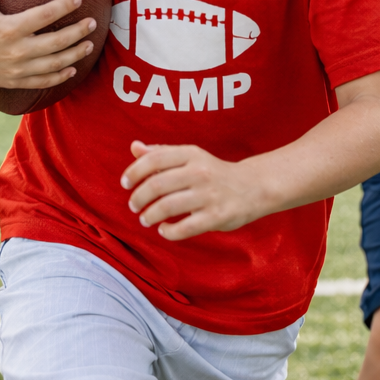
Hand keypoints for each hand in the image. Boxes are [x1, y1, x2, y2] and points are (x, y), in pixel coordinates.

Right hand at [0, 0, 96, 88]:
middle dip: (77, 32)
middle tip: (92, 22)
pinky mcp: (13, 81)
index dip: (63, 6)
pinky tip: (71, 69)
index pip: (43, 16)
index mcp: (8, 28)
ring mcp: (16, 69)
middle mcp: (15, 51)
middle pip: (56, 42)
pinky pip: (42, 82)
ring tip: (89, 44)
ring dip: (75, 55)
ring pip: (53, 64)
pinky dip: (59, 76)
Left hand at [121, 141, 261, 239]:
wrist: (254, 187)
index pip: (154, 159)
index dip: (134, 171)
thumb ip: (162, 153)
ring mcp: (209, 195)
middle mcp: (200, 172)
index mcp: (192, 154)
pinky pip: (185, 228)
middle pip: (157, 185)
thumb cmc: (214, 172)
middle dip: (139, 198)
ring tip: (145, 219)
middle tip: (133, 206)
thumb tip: (134, 147)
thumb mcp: (191, 157)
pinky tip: (164, 230)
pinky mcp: (217, 216)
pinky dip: (169, 231)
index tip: (125, 184)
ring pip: (168, 207)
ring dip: (150, 215)